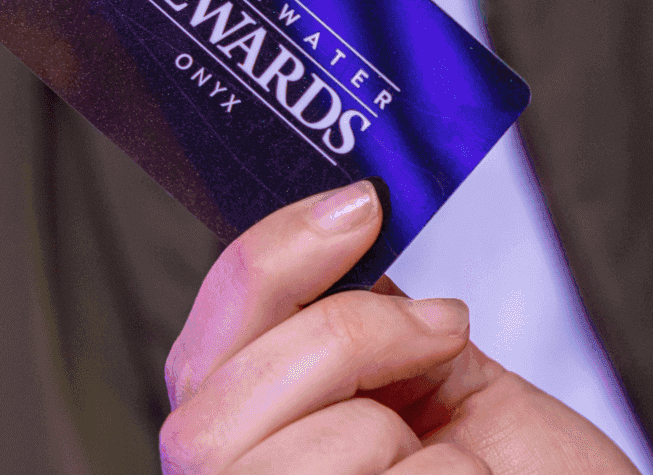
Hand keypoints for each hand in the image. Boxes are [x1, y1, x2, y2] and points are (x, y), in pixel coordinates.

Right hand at [161, 183, 640, 474]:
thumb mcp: (437, 377)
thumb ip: (360, 320)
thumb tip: (332, 222)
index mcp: (249, 445)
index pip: (198, 350)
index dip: (267, 260)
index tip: (360, 205)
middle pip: (215, 401)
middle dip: (342, 337)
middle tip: (442, 330)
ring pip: (288, 456)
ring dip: (395, 431)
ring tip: (451, 462)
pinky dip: (454, 473)